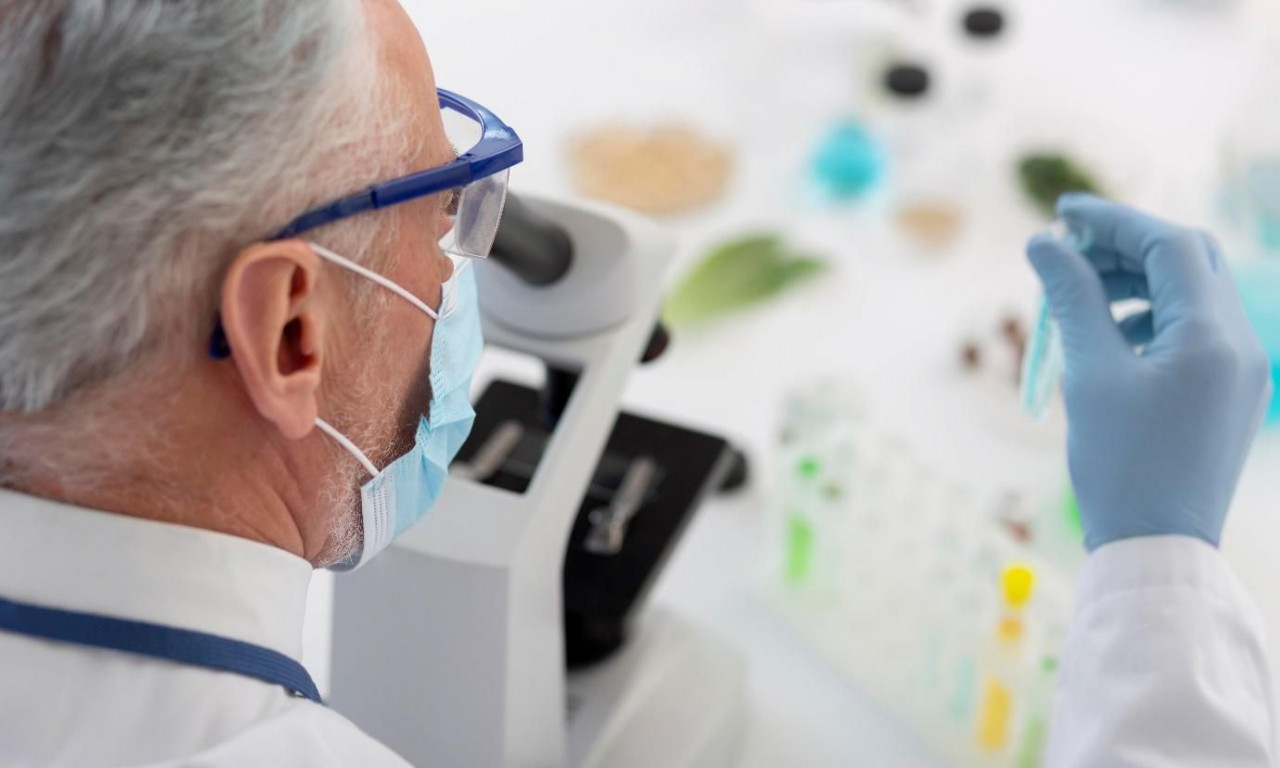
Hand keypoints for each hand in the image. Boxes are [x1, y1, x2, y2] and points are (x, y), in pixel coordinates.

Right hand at [1027, 194, 1272, 550]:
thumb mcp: (1090, 374)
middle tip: (1071, 250)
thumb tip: (1043, 243)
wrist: (1159, 547)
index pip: (1169, 245)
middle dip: (1127, 247)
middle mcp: (1241, 343)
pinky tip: (1109, 339)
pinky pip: (1195, 330)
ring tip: (1080, 299)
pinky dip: (1150, 317)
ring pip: (1192, 293)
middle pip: (1190, 260)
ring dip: (1136, 282)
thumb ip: (1071, 299)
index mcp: (1213, 336)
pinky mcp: (1229, 391)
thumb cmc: (1120, 465)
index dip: (1113, 220)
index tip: (1062, 212)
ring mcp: (1241, 368)